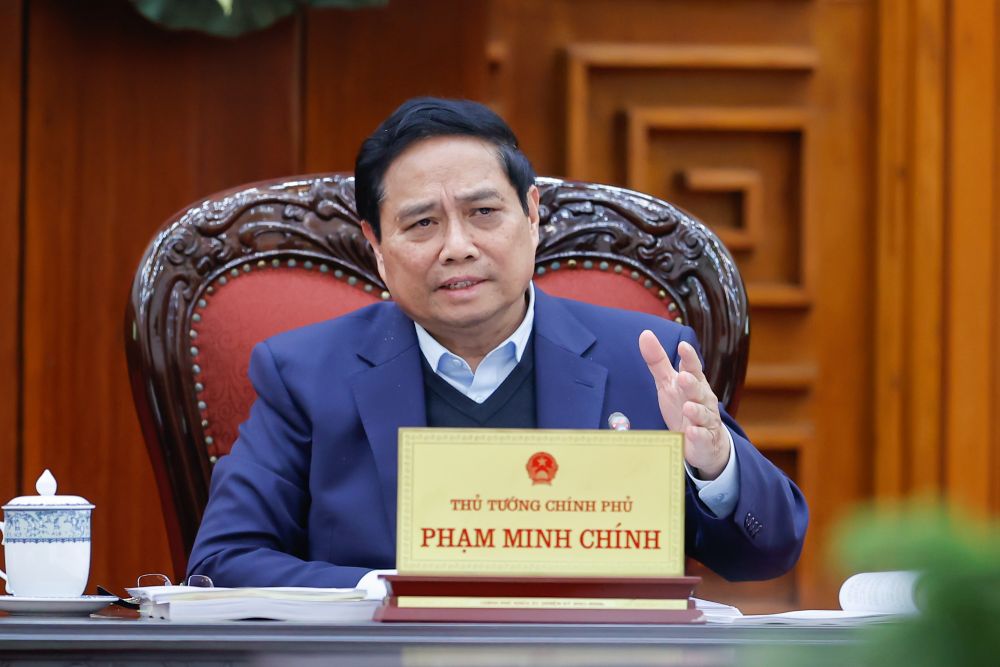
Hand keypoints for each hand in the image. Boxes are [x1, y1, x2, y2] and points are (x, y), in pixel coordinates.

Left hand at [638, 330, 728, 478]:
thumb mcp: (668, 383)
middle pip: (698, 390)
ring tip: (688, 407)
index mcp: (694, 383)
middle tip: (683, 376)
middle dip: (691, 383)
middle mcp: (703, 400)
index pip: (693, 368)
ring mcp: (705, 420)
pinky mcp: (704, 440)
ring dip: (696, 410)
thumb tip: (645, 334)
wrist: (705, 442)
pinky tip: (691, 432)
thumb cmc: (684, 405)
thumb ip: (657, 361)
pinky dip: (697, 435)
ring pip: (702, 414)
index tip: (683, 346)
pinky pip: (702, 437)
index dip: (689, 358)